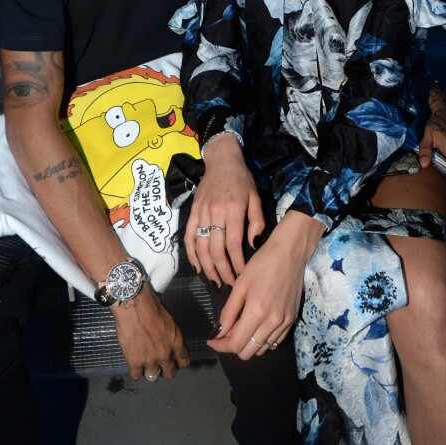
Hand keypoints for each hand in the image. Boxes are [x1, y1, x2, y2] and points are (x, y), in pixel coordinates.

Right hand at [112, 284, 189, 379]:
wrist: (134, 305)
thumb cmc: (151, 305)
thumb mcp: (169, 320)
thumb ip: (170, 335)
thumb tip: (167, 340)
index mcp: (177, 341)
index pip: (184, 361)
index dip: (179, 363)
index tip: (174, 361)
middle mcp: (166, 354)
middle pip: (170, 373)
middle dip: (165, 370)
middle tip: (159, 364)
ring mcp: (150, 360)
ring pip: (153, 377)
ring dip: (149, 371)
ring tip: (144, 363)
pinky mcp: (135, 362)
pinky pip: (136, 375)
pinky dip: (135, 371)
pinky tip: (133, 363)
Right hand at [184, 134, 264, 286]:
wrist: (221, 160)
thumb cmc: (242, 179)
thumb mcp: (256, 197)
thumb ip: (256, 221)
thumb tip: (253, 244)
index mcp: (233, 209)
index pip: (233, 243)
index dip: (237, 263)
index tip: (242, 276)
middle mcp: (215, 212)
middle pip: (216, 249)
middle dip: (223, 271)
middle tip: (229, 285)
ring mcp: (201, 212)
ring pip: (201, 246)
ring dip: (207, 267)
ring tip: (215, 281)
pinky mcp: (192, 211)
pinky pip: (189, 236)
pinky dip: (191, 254)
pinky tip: (198, 268)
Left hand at [209, 212, 324, 358]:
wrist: (290, 253)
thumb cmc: (262, 263)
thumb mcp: (240, 284)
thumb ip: (229, 312)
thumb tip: (218, 333)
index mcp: (256, 312)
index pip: (235, 344)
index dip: (220, 346)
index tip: (212, 339)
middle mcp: (272, 323)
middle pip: (248, 353)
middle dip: (232, 346)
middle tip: (224, 333)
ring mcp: (284, 323)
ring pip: (261, 350)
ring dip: (247, 344)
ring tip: (239, 328)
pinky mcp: (292, 320)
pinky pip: (273, 342)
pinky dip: (261, 340)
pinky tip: (255, 326)